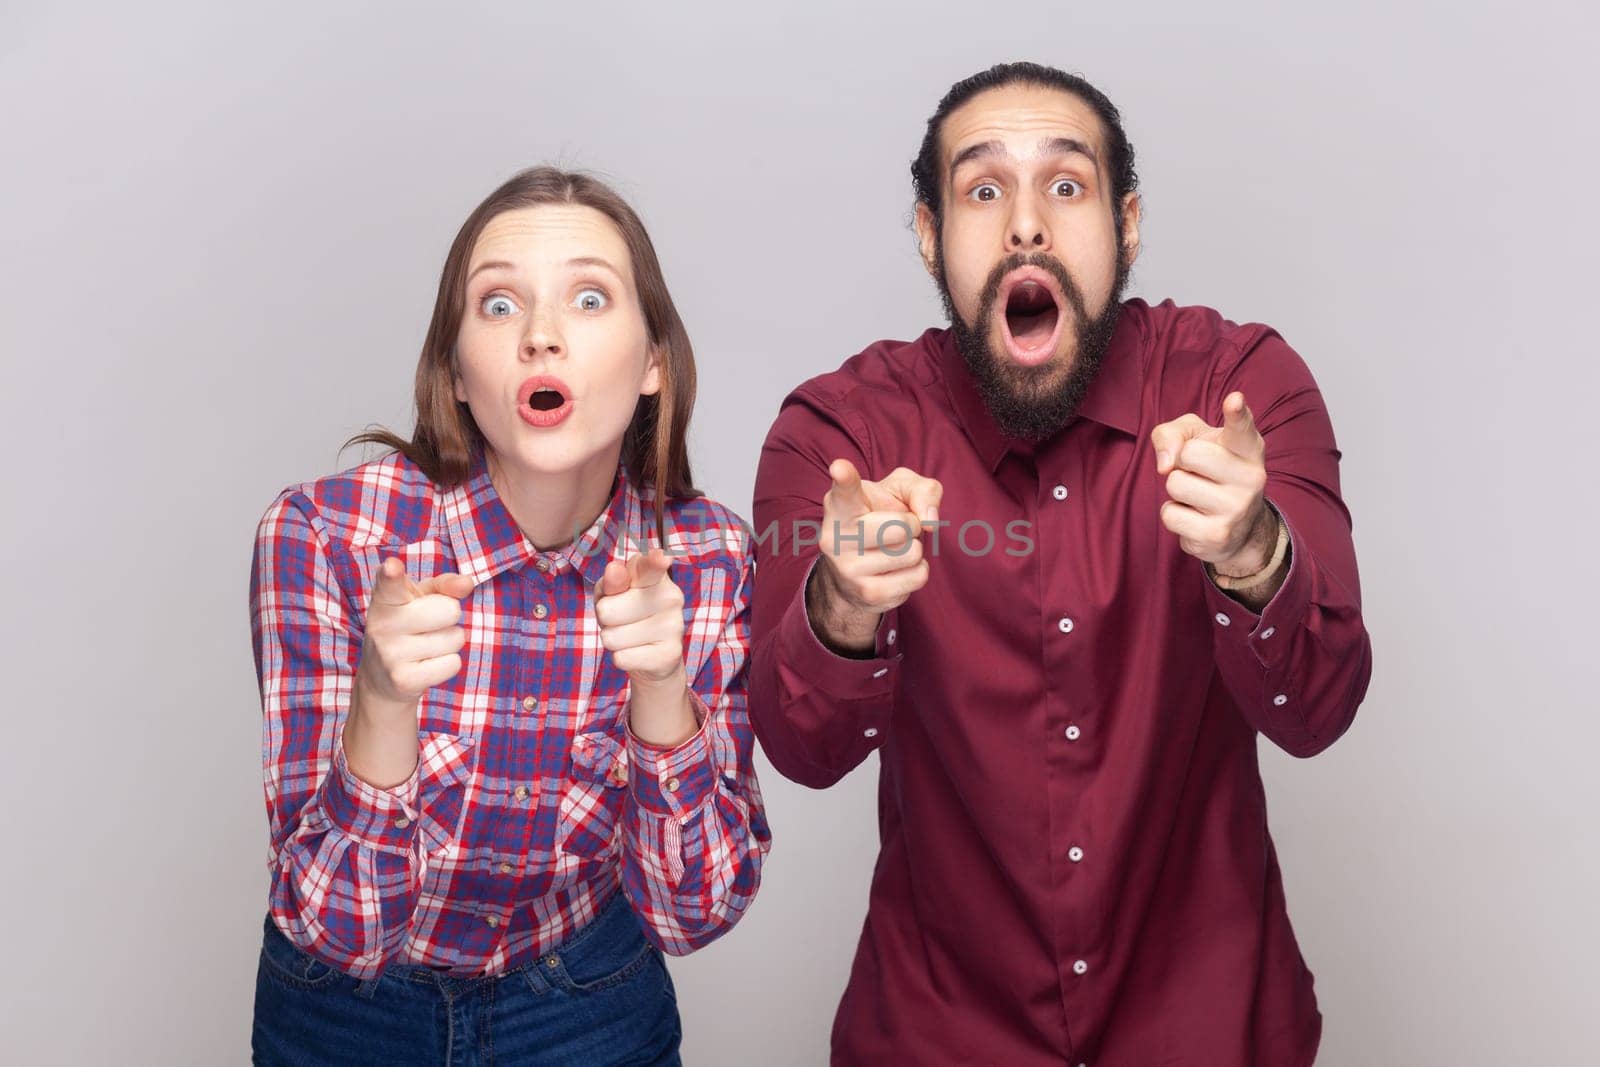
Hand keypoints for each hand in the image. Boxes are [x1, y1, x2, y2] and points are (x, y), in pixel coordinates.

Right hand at [356, 555, 475, 711]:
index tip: (391, 567)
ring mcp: (390, 654)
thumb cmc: (409, 625)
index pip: (389, 583)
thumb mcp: (422, 598)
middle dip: (449, 617)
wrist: (381, 679)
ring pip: (456, 638)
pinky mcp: (404, 680)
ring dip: (449, 642)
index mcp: (385, 599)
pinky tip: (425, 665)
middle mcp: (382, 625)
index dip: (391, 574)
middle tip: (427, 626)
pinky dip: (447, 664)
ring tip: (424, 647)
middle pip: (450, 610)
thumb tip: (467, 583)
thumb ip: (445, 584)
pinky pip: (454, 664)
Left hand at [595, 548, 685, 685]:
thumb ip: (610, 581)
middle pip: (606, 611)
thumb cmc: (625, 613)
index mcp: (655, 575)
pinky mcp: (670, 654)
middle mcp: (671, 596)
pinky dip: (623, 658)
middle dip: (605, 619)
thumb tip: (614, 569)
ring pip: (611, 637)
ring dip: (613, 639)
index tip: (660, 557)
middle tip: (621, 619)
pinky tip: (639, 652)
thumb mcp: (611, 594)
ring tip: (630, 636)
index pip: (652, 566)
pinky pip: (621, 658)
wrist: (652, 656)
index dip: (654, 561)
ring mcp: (674, 626)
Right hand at [815, 459, 941, 616]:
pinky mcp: (868, 594)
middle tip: (895, 529)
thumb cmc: (880, 518)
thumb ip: (923, 490)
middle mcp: (836, 536)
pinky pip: (917, 577)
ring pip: (912, 553)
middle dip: (911, 525)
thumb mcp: (900, 491)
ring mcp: (849, 569)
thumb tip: (930, 521)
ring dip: (914, 549)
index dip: (844, 476)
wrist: (855, 572)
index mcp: (840, 504)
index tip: (840, 468)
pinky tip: (895, 569)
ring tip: (893, 549)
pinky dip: (917, 571)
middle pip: (902, 527)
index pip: (844, 489)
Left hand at [1151, 391, 1276, 575]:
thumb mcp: (1193, 440)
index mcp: (1248, 447)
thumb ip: (1172, 433)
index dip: (1237, 413)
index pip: (1242, 427)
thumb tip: (1165, 464)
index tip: (1234, 400)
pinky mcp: (1217, 536)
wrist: (1238, 529)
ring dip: (1177, 490)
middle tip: (1199, 473)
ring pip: (1175, 484)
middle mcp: (1251, 477)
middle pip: (1189, 454)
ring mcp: (1236, 509)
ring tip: (1197, 496)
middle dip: (1182, 462)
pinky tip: (1195, 517)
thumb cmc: (1210, 470)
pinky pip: (1169, 514)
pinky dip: (1174, 514)